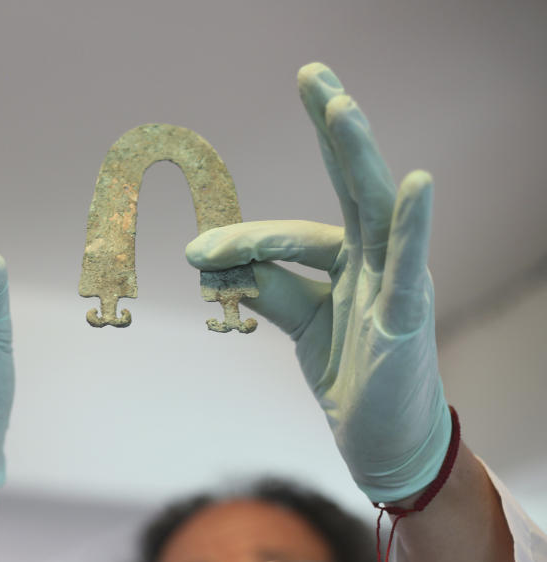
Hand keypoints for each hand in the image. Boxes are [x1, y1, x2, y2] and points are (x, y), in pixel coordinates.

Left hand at [186, 63, 450, 503]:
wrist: (382, 437)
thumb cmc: (350, 370)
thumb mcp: (300, 320)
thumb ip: (264, 286)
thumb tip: (211, 261)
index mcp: (351, 259)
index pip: (291, 233)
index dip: (243, 241)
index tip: (196, 257)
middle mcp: (379, 258)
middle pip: (352, 184)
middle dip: (332, 129)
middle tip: (311, 74)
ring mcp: (398, 281)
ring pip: (376, 209)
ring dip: (358, 156)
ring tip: (340, 106)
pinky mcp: (408, 315)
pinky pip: (409, 263)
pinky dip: (414, 222)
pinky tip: (415, 182)